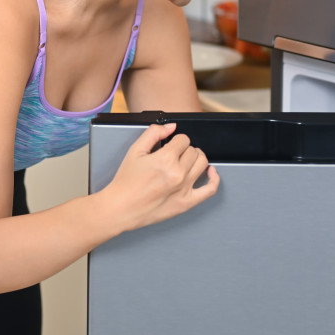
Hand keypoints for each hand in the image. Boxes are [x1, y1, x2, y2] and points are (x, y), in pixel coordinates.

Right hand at [100, 123, 219, 232]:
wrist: (121, 207)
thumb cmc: (125, 182)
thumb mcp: (135, 151)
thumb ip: (153, 133)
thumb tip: (170, 127)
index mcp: (165, 159)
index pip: (183, 139)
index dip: (176, 139)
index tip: (171, 144)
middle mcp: (178, 173)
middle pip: (193, 151)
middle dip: (184, 149)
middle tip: (174, 155)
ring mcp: (184, 189)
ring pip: (203, 164)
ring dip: (197, 158)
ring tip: (188, 160)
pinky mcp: (186, 203)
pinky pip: (210, 189)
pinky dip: (214, 178)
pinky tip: (211, 172)